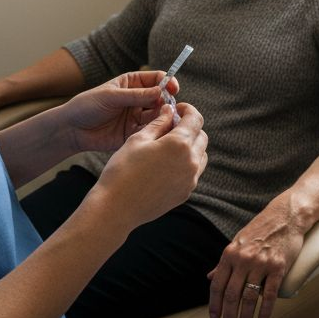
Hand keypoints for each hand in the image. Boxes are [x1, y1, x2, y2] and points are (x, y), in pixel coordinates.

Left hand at [58, 71, 178, 153]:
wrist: (72, 129)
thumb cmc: (87, 106)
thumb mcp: (111, 96)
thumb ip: (136, 95)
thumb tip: (161, 91)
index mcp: (132, 84)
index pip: (157, 79)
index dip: (167, 82)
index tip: (173, 88)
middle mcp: (138, 99)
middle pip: (162, 98)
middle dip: (167, 102)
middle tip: (167, 108)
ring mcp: (137, 116)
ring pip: (158, 115)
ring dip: (163, 117)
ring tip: (161, 121)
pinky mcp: (135, 133)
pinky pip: (150, 131)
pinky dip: (156, 131)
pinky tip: (155, 132)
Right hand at [89, 103, 206, 231]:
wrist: (117, 207)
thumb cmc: (122, 170)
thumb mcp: (137, 140)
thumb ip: (158, 123)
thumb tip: (169, 111)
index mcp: (179, 144)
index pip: (196, 119)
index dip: (187, 110)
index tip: (177, 109)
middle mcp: (191, 162)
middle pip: (201, 137)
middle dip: (190, 128)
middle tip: (170, 127)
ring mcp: (190, 180)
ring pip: (200, 156)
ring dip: (191, 146)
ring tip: (169, 146)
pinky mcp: (186, 193)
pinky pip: (193, 172)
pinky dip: (186, 163)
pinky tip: (167, 164)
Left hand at [206, 198, 304, 317]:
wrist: (286, 216)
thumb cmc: (261, 229)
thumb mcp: (237, 243)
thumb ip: (225, 262)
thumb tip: (211, 277)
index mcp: (230, 254)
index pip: (218, 285)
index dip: (215, 304)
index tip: (214, 317)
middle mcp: (243, 259)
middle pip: (232, 294)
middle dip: (228, 314)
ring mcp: (261, 263)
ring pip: (249, 296)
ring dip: (245, 315)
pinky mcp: (278, 267)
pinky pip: (270, 293)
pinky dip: (265, 310)